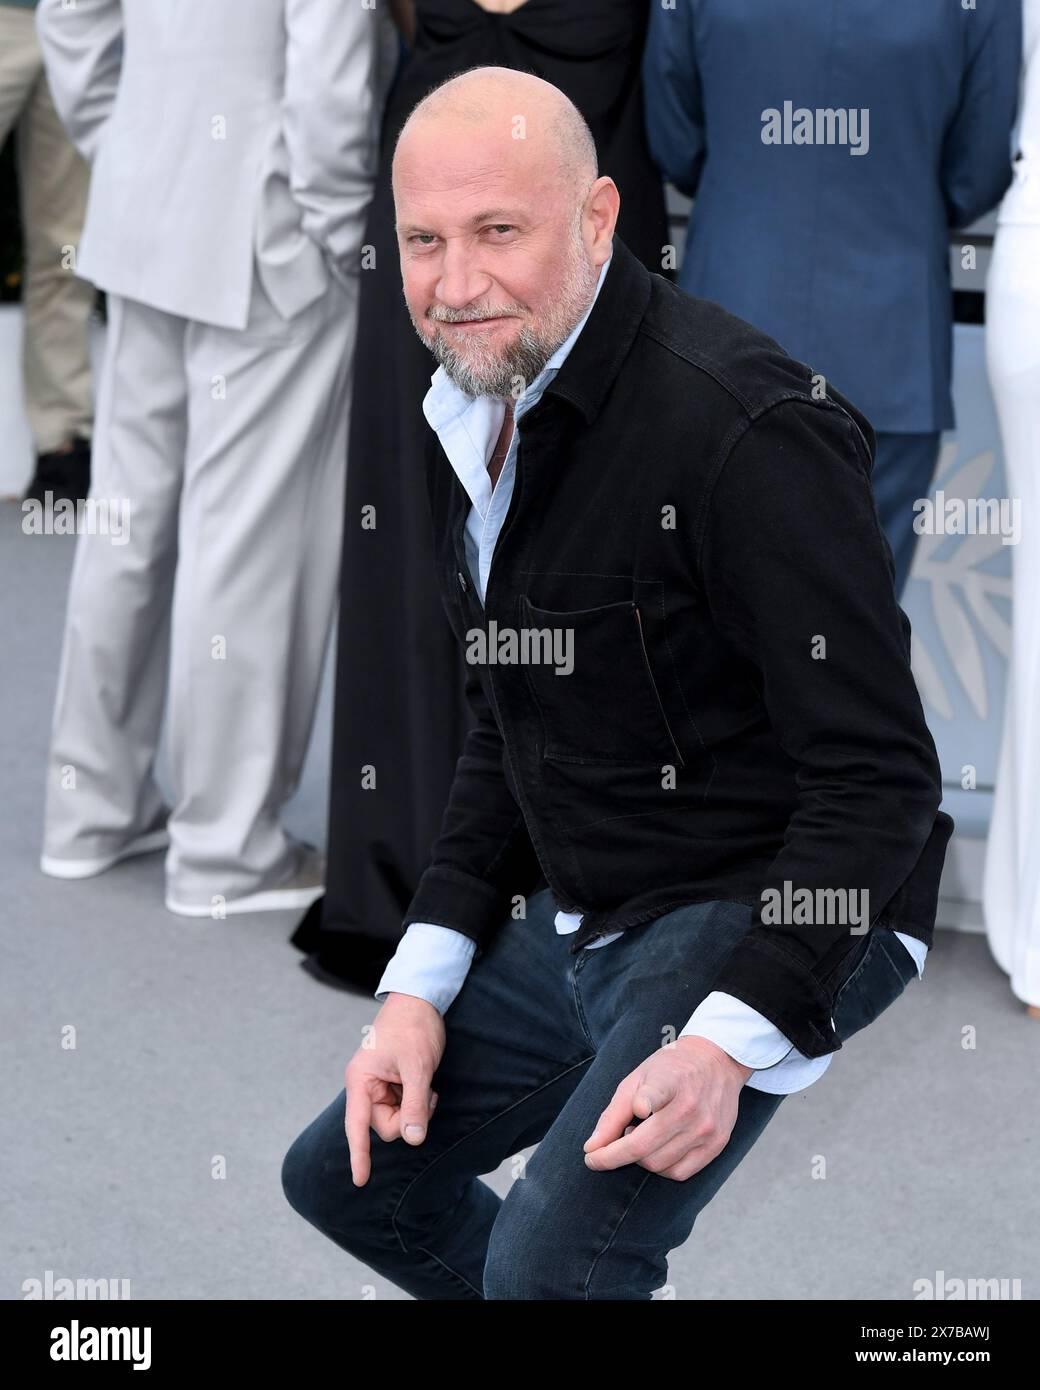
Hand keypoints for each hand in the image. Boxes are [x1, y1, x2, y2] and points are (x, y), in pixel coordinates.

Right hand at [343, 993, 445, 1186]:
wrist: (420, 1000)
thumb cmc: (413, 1028)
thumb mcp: (417, 1068)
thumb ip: (414, 1105)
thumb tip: (413, 1140)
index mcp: (361, 1081)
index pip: (356, 1127)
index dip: (359, 1156)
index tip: (360, 1181)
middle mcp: (365, 1087)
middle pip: (385, 1126)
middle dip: (408, 1118)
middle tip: (427, 1095)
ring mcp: (379, 1086)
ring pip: (397, 1119)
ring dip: (416, 1110)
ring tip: (427, 1086)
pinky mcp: (392, 1084)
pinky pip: (404, 1108)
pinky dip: (418, 1103)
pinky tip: (426, 1085)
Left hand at [582, 1036, 753, 1181]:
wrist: (717, 1062)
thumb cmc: (670, 1070)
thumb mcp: (637, 1079)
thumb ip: (613, 1114)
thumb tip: (592, 1148)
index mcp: (669, 1080)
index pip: (655, 1094)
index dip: (643, 1103)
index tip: (633, 1112)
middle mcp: (690, 1106)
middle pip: (645, 1146)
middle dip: (615, 1155)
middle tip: (609, 1145)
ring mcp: (706, 1128)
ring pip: (660, 1164)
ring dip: (639, 1159)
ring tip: (638, 1137)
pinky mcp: (717, 1145)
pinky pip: (680, 1173)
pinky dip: (661, 1168)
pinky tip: (658, 1148)